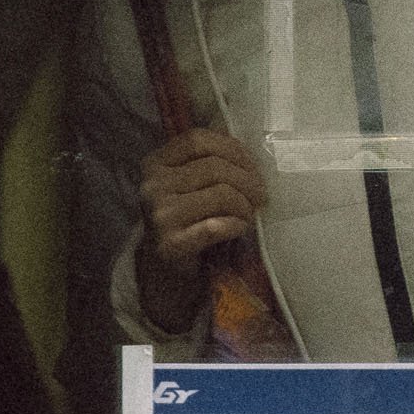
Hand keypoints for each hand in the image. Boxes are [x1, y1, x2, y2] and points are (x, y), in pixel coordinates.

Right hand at [135, 128, 266, 330]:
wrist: (161, 273)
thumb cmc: (184, 224)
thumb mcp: (186, 187)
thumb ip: (206, 163)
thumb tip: (249, 150)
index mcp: (155, 165)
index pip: (198, 140)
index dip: (232, 149)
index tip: (252, 167)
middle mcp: (152, 186)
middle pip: (215, 167)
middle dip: (248, 180)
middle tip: (261, 196)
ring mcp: (160, 215)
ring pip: (221, 193)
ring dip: (245, 206)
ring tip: (249, 215)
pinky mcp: (171, 244)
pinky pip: (217, 226)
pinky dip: (236, 225)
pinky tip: (239, 229)